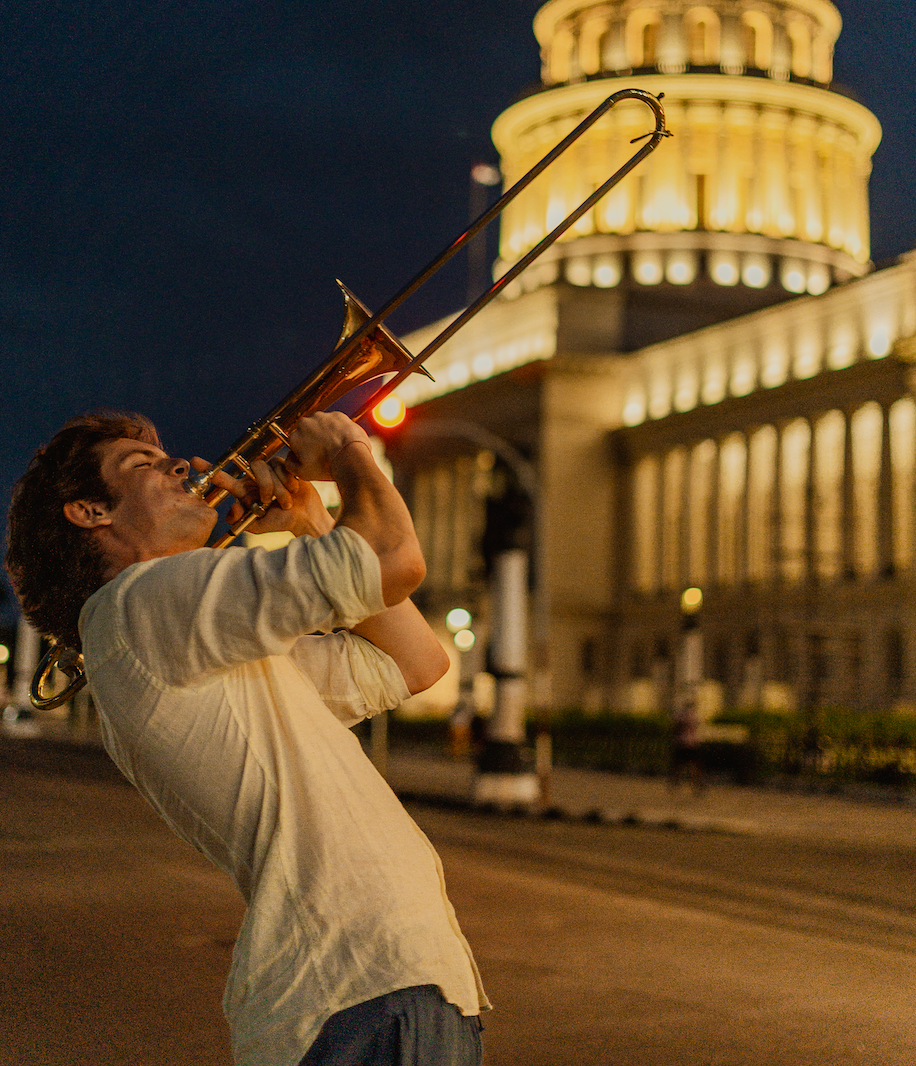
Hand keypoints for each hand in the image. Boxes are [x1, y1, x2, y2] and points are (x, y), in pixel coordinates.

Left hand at [190, 456, 334, 537]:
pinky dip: (288, 482)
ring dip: (278, 488)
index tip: (195, 462)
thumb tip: (231, 510)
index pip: (224, 478)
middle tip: (271, 501)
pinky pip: (281, 466)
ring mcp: (268, 471)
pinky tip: (293, 490)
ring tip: (286, 501)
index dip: (209, 470)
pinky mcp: (283, 466)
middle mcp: (253, 478)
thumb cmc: (281, 522)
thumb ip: (242, 519)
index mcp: (244, 491)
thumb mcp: (258, 525)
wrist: (305, 517)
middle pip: (252, 470)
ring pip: (267, 469)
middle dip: (265, 486)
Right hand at [284, 412, 371, 481]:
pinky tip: (343, 440)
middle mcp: (305, 423)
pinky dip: (339, 429)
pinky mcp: (337, 415)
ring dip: (326, 432)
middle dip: (314, 439)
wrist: (351, 457)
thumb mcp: (303, 473)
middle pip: (308, 431)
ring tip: (336, 447)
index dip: (304, 450)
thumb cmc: (327, 467)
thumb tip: (289, 458)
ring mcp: (322, 417)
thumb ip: (290, 464)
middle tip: (325, 452)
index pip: (295, 442)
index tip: (313, 457)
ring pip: (322, 424)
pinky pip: (336, 422)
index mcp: (295, 436)